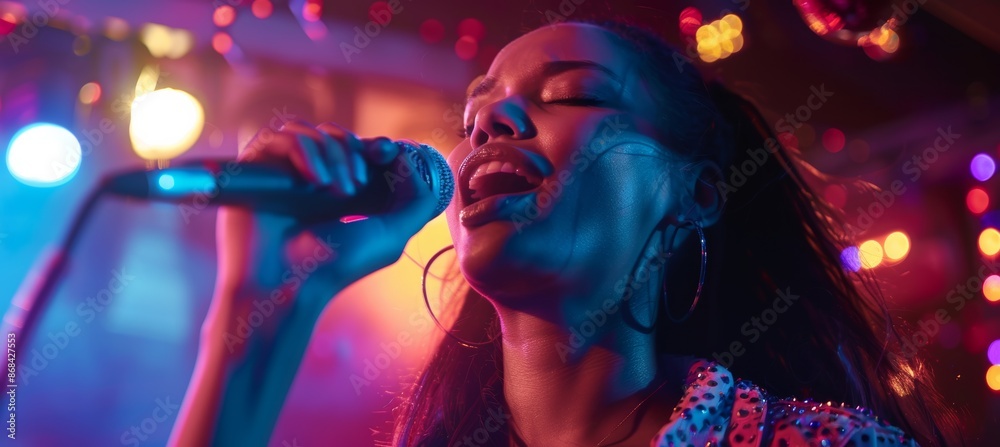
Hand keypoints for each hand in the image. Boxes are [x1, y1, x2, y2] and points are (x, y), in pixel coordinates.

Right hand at [207, 120, 440, 340]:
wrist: (286, 284)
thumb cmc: (336, 265)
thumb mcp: (393, 234)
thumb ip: (416, 201)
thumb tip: (408, 160)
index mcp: (342, 192)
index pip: (361, 150)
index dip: (377, 146)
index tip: (387, 152)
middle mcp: (311, 179)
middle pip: (338, 137)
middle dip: (355, 152)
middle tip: (357, 185)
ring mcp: (282, 171)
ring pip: (311, 132)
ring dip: (334, 155)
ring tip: (338, 193)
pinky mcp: (255, 166)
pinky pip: (280, 136)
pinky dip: (305, 152)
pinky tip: (315, 184)